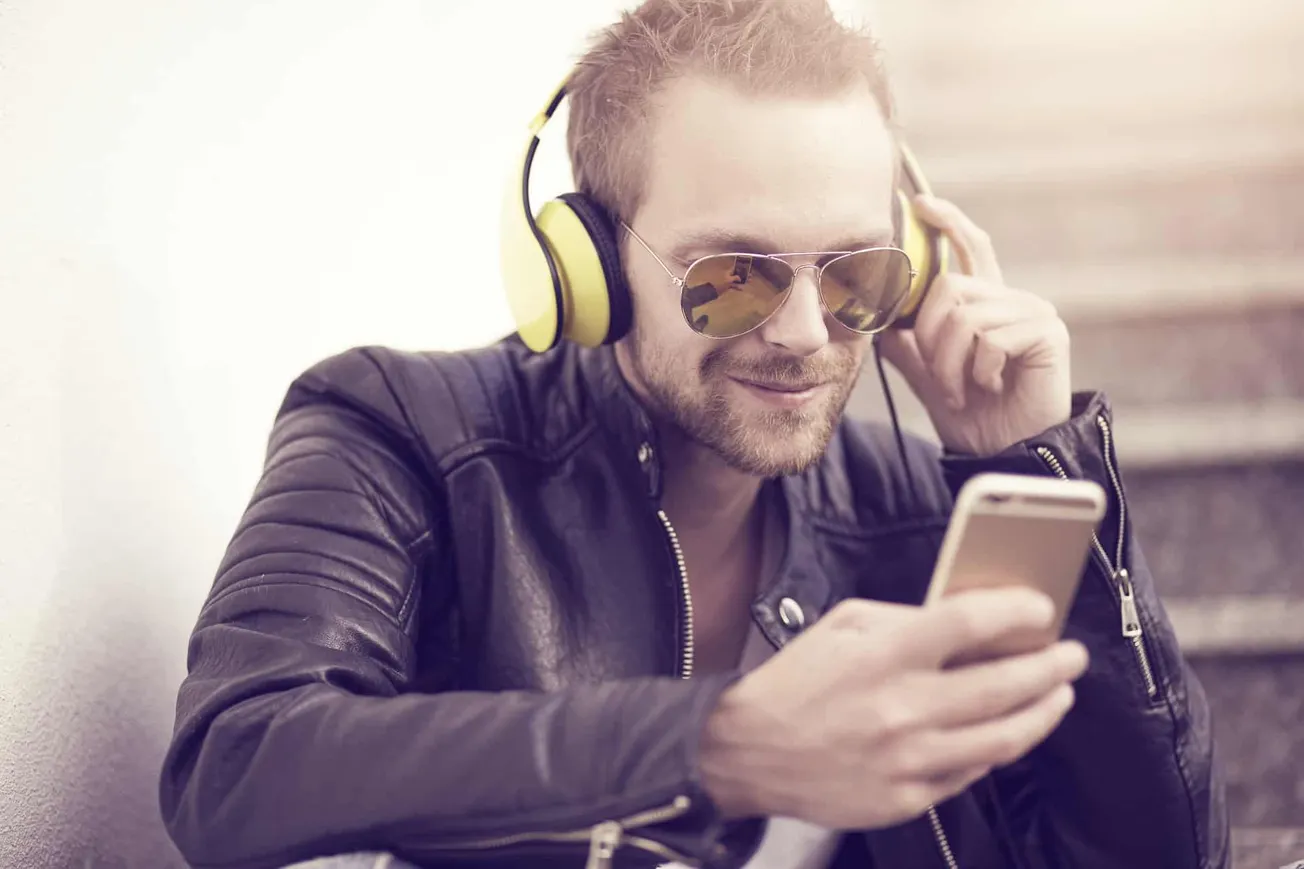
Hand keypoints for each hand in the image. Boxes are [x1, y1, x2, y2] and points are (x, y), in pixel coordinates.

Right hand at [697, 588, 1087, 828]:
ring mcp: (908, 760)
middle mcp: (903, 707)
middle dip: (1051, 667)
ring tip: (1059, 695)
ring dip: (1043, 713)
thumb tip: (967, 623)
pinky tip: (1008, 732)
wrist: (747, 751)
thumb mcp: (842, 625)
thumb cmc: (796, 680)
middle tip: (1071, 656)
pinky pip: (970, 775)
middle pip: (1004, 685)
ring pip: (1003, 739)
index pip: (971, 623)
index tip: (1041, 608)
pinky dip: (997, 750)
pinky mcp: (905, 799)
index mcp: (885, 655)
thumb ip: (905, 620)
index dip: (1019, 612)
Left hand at [876, 195, 1071, 455]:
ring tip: (962, 391)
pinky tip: (991, 387)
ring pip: (965, 317)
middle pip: (951, 287)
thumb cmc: (974, 417)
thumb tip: (877, 318)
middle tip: (940, 376)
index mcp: (988, 305)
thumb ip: (908, 346)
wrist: (1004, 453)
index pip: (971, 249)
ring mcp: (1034, 314)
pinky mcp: (1048, 334)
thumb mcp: (929, 377)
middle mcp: (1013, 301)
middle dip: (930, 337)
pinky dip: (978, 370)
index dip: (949, 222)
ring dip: (950, 364)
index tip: (921, 203)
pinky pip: (990, 338)